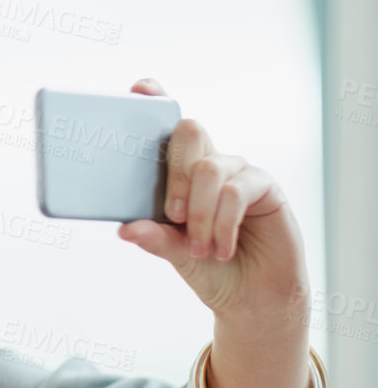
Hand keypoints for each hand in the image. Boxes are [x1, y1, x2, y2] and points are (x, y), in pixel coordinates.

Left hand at [115, 79, 310, 324]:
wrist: (251, 298)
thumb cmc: (208, 268)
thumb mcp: (174, 253)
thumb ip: (154, 236)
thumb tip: (124, 228)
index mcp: (177, 171)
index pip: (167, 124)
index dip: (155, 100)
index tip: (139, 90)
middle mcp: (206, 162)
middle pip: (188, 132)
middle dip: (173, 173)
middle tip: (172, 215)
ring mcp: (235, 171)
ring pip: (209, 167)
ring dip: (200, 212)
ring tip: (200, 247)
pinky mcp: (263, 186)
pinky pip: (236, 190)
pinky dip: (223, 223)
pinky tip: (220, 248)